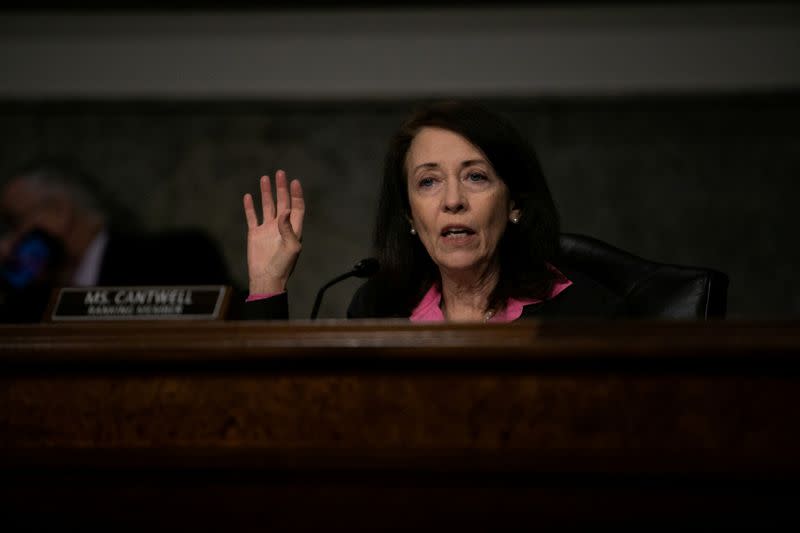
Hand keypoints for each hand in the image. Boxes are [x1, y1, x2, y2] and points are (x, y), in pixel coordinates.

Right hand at [242, 170, 304, 294]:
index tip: (294, 181)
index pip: (297, 207)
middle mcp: (281, 226)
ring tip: (265, 178)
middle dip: (281, 188)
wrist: (266, 278)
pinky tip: (249, 196)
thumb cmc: (283, 266)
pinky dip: (250, 207)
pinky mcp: (255, 234)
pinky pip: (252, 217)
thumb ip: (289, 228)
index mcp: (294, 229)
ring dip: (267, 193)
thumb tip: (286, 210)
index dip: (296, 195)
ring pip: (267, 206)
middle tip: (280, 173)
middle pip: (282, 203)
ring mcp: (267, 229)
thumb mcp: (291, 248)